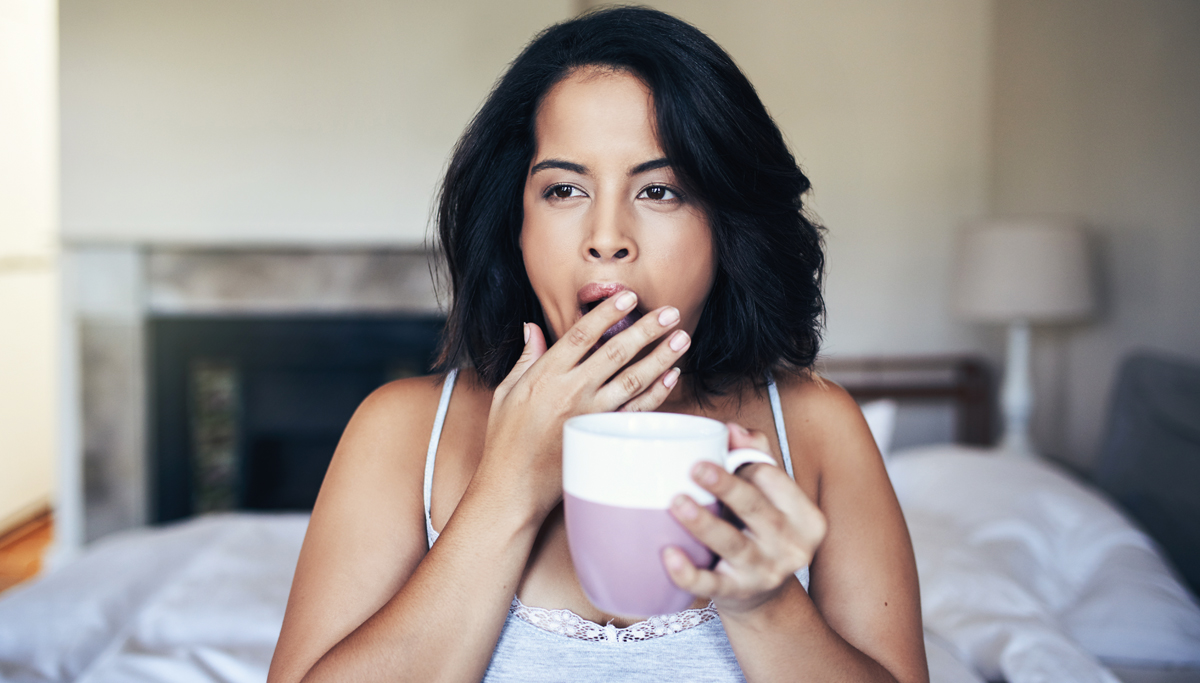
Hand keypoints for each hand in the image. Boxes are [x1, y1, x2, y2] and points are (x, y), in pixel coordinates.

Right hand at [477, 291, 691, 519]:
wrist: (513, 487)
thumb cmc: (505, 440)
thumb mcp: (505, 392)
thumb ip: (525, 358)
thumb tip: (532, 328)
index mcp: (545, 374)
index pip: (582, 334)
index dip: (608, 312)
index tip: (628, 296)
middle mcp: (571, 391)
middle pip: (616, 351)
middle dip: (647, 328)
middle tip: (671, 312)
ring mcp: (590, 415)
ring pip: (633, 379)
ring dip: (660, 357)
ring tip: (682, 339)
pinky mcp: (602, 437)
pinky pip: (636, 411)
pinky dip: (656, 393)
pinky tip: (671, 377)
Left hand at [662, 423, 826, 615]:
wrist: (764, 597)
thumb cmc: (762, 531)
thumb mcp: (772, 497)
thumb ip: (756, 457)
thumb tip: (732, 428)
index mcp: (805, 517)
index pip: (773, 481)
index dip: (745, 466)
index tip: (717, 456)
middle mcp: (792, 546)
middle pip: (756, 509)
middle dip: (728, 487)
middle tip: (696, 468)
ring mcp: (765, 573)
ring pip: (733, 544)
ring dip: (704, 524)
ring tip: (677, 503)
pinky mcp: (736, 594)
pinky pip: (710, 584)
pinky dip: (688, 572)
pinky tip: (668, 555)